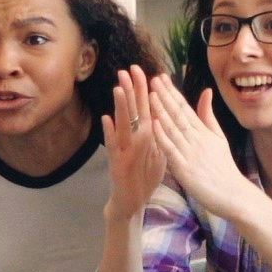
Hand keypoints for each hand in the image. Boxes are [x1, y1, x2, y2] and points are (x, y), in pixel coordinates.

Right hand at [99, 66, 168, 221]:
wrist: (133, 201)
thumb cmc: (145, 176)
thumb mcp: (158, 151)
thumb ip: (161, 132)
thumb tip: (166, 112)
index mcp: (145, 134)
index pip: (145, 106)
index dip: (144, 88)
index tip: (143, 69)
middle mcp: (133, 138)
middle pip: (133, 110)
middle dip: (131, 90)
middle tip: (127, 69)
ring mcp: (124, 148)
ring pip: (122, 124)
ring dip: (120, 106)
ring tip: (119, 88)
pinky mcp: (117, 162)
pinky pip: (113, 146)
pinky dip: (109, 133)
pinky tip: (106, 120)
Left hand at [144, 79, 258, 219]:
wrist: (232, 193)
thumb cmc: (223, 167)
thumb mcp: (218, 137)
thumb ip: (208, 115)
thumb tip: (206, 91)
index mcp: (203, 131)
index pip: (184, 107)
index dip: (172, 92)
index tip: (161, 78)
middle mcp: (196, 139)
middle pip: (178, 114)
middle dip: (165, 96)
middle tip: (153, 80)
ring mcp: (190, 153)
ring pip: (173, 129)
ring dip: (162, 111)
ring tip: (151, 96)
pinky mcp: (185, 168)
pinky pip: (171, 150)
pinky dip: (162, 136)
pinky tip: (154, 124)